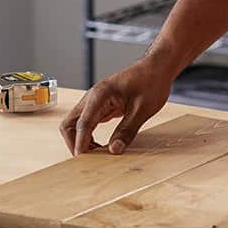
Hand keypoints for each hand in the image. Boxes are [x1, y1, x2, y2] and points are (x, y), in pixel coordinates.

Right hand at [59, 55, 176, 156]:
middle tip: (87, 160)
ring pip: (76, 124)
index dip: (80, 143)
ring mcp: (95, 101)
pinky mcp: (101, 105)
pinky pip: (88, 123)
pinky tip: (101, 146)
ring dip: (81, 140)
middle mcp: (93, 97)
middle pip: (70, 123)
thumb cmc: (151, 82)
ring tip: (96, 156)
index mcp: (100, 94)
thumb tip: (114, 150)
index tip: (82, 160)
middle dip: (74, 142)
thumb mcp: (142, 109)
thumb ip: (127, 130)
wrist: (156, 67)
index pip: (83, 123)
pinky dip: (89, 136)